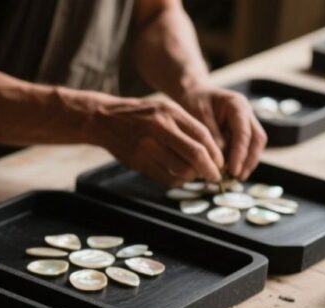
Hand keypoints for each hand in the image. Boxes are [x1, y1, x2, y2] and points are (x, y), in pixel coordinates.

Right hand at [90, 96, 224, 185]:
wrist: (104, 120)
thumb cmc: (140, 114)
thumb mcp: (164, 109)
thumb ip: (186, 125)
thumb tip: (210, 149)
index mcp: (169, 114)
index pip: (202, 136)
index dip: (215, 153)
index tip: (219, 162)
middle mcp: (159, 130)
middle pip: (195, 155)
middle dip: (209, 169)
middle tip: (213, 175)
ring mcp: (147, 148)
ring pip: (181, 170)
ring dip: (192, 176)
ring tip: (193, 174)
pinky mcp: (138, 162)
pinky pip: (165, 178)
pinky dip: (177, 181)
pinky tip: (178, 177)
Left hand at [177, 86, 266, 178]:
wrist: (193, 93)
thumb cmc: (194, 102)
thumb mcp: (198, 115)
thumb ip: (210, 135)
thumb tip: (220, 158)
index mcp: (237, 105)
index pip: (244, 132)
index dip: (240, 153)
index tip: (234, 169)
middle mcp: (246, 113)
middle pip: (257, 139)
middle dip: (250, 160)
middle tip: (238, 177)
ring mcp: (246, 122)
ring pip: (255, 144)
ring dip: (248, 161)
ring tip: (237, 177)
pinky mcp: (240, 131)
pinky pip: (246, 146)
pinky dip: (241, 159)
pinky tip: (232, 171)